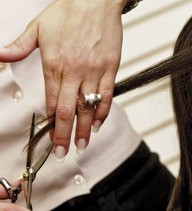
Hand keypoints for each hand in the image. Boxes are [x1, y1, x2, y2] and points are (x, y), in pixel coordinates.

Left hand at [0, 0, 126, 161]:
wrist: (96, 1)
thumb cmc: (69, 12)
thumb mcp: (38, 27)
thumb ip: (19, 45)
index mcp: (55, 63)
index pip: (52, 100)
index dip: (51, 121)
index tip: (50, 136)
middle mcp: (75, 71)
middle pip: (69, 110)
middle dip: (64, 135)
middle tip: (63, 153)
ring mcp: (94, 71)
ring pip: (89, 107)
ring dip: (84, 130)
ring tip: (81, 146)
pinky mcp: (110, 68)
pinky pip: (107, 96)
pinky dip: (103, 112)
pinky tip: (98, 124)